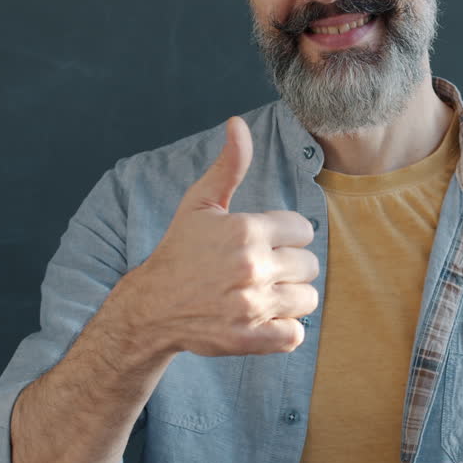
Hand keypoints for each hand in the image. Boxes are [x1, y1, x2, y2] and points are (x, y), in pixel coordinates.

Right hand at [119, 116, 319, 356]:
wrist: (152, 306)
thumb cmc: (180, 251)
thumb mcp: (200, 203)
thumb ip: (229, 166)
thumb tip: (238, 124)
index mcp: (246, 230)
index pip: (303, 228)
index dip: (287, 234)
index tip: (266, 241)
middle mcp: (253, 267)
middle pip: (310, 264)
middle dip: (291, 265)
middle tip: (265, 269)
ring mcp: (252, 305)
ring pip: (308, 299)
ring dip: (291, 297)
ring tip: (266, 293)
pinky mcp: (250, 338)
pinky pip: (295, 334)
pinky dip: (285, 329)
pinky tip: (266, 318)